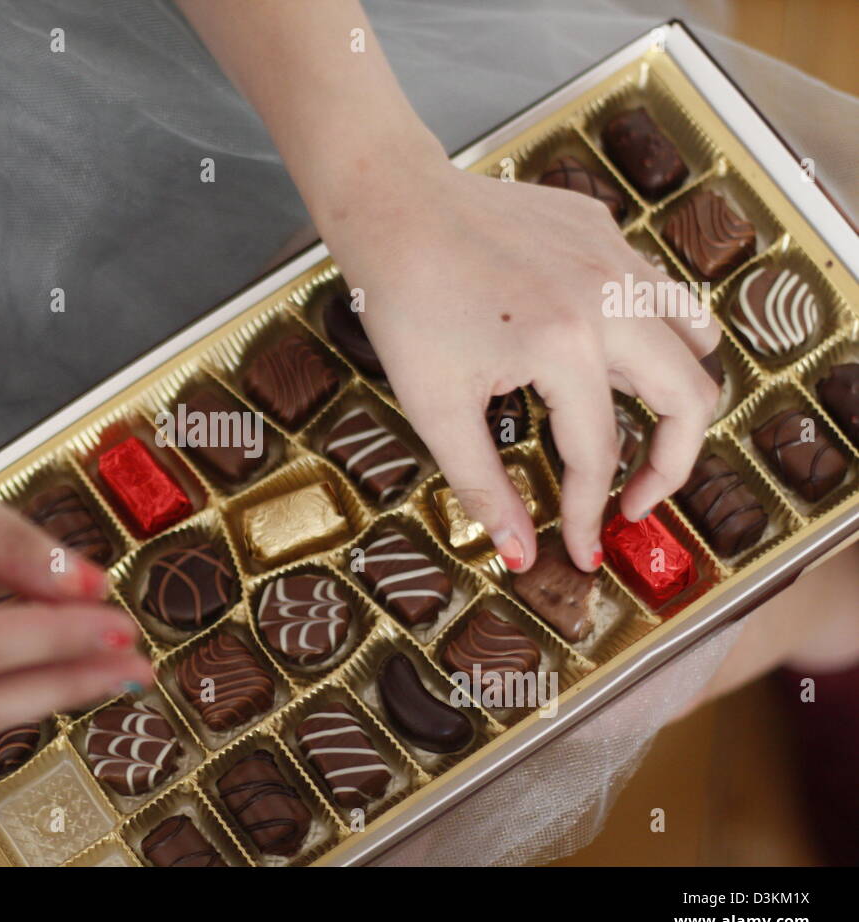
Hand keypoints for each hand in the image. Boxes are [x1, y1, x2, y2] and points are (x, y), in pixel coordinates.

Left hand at [319, 130, 719, 571]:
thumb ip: (484, 484)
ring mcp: (613, 257)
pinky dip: (651, 331)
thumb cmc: (404, 303)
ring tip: (637, 429)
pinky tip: (604, 353)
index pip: (599, 454)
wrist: (391, 207)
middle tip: (635, 500)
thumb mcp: (436, 406)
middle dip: (671, 465)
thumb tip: (519, 551)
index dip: (589, 514)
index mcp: (566, 346)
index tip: (581, 549)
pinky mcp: (602, 229)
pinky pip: (656, 289)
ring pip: (692, 334)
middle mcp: (609, 298)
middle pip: (689, 397)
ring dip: (676, 391)